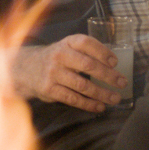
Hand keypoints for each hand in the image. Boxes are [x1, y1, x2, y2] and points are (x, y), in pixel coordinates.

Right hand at [11, 34, 126, 111]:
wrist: (26, 69)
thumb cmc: (55, 59)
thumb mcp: (67, 48)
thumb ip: (85, 52)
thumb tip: (113, 66)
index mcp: (67, 43)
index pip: (87, 43)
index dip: (103, 52)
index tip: (115, 62)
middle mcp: (60, 56)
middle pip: (88, 65)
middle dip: (108, 75)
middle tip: (122, 83)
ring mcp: (54, 73)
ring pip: (83, 85)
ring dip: (102, 93)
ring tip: (115, 98)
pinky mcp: (50, 89)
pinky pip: (73, 99)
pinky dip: (88, 104)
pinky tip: (100, 106)